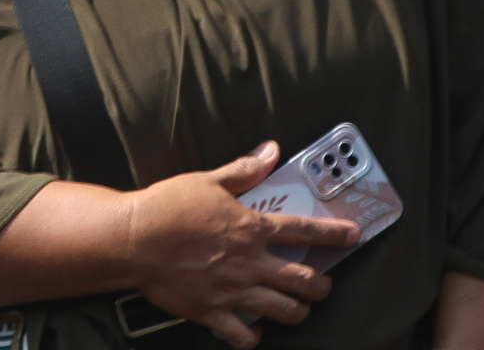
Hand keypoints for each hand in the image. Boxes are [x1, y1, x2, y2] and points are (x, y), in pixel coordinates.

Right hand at [120, 143, 357, 347]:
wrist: (130, 238)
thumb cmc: (165, 207)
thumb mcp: (206, 181)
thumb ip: (243, 171)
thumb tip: (269, 152)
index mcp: (251, 228)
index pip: (305, 232)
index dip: (335, 234)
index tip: (353, 236)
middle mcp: (250, 262)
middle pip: (306, 282)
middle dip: (321, 286)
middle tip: (321, 285)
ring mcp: (234, 290)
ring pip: (286, 311)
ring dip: (298, 311)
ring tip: (297, 309)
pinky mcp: (213, 311)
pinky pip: (244, 336)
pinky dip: (252, 337)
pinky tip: (253, 332)